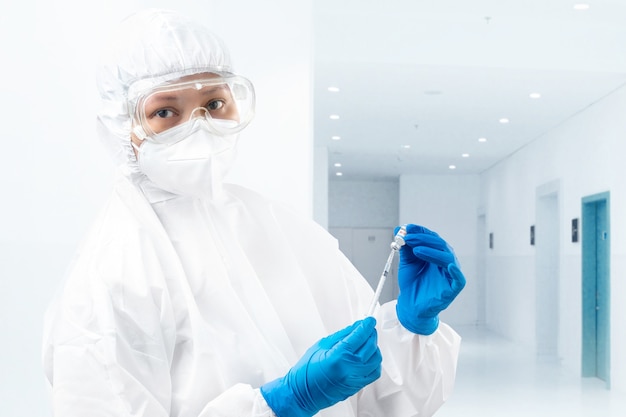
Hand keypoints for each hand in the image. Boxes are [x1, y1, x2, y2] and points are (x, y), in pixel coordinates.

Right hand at [260, 317, 381, 416]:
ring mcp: (355, 379)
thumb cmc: (307, 371)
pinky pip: (374, 372)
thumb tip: (355, 327)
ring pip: (376, 359)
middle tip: (368, 328)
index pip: (360, 336)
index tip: (369, 320)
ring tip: (368, 342)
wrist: (303, 394)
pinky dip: (375, 362)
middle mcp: (349, 368)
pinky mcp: (357, 387)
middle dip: (371, 334)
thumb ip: (342, 335)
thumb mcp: (321, 346)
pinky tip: (369, 357)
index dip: (367, 325)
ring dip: (374, 347)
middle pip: (370, 346)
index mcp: (339, 356)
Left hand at [395, 224, 465, 334]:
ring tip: (416, 250)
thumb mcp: (407, 263)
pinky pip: (459, 279)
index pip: (431, 238)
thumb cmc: (411, 283)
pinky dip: (455, 271)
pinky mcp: (453, 288)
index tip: (407, 228)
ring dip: (432, 251)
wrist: (410, 305)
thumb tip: (399, 229)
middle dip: (423, 239)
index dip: (421, 232)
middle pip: (440, 245)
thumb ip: (405, 247)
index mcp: (436, 254)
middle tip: (408, 238)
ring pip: (448, 258)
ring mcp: (450, 274)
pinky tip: (448, 265)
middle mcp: (445, 261)